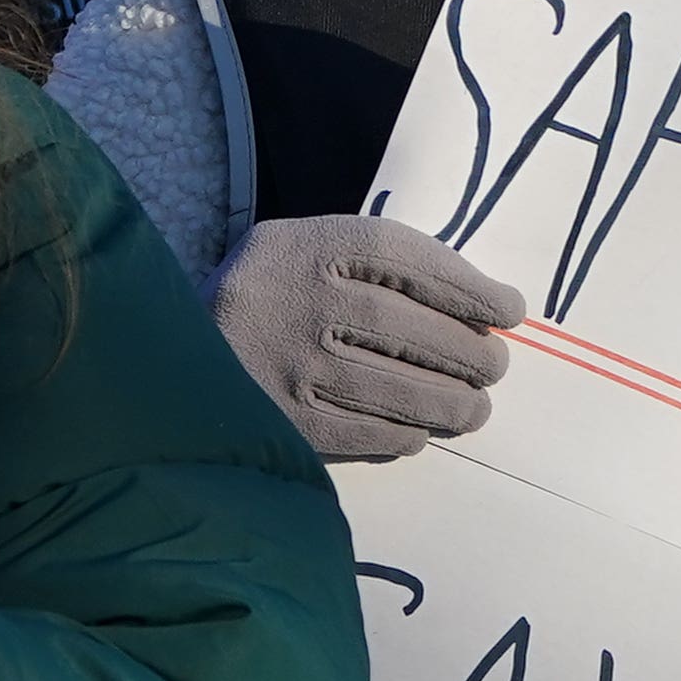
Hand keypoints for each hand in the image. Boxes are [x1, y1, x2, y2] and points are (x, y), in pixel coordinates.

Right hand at [212, 216, 526, 460]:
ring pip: (395, 387)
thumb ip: (372, 262)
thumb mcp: (303, 247)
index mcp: (312, 246)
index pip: (412, 261)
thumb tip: (470, 301)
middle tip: (496, 368)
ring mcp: (290, 364)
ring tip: (475, 408)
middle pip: (411, 329)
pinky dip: (401, 434)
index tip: (511, 311)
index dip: (471, 287)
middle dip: (469, 353)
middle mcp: (302, 300)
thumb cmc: (264, 294)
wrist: (169, 352)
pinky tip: (419, 433)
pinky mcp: (282, 419)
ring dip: (449, 403)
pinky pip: (362, 431)